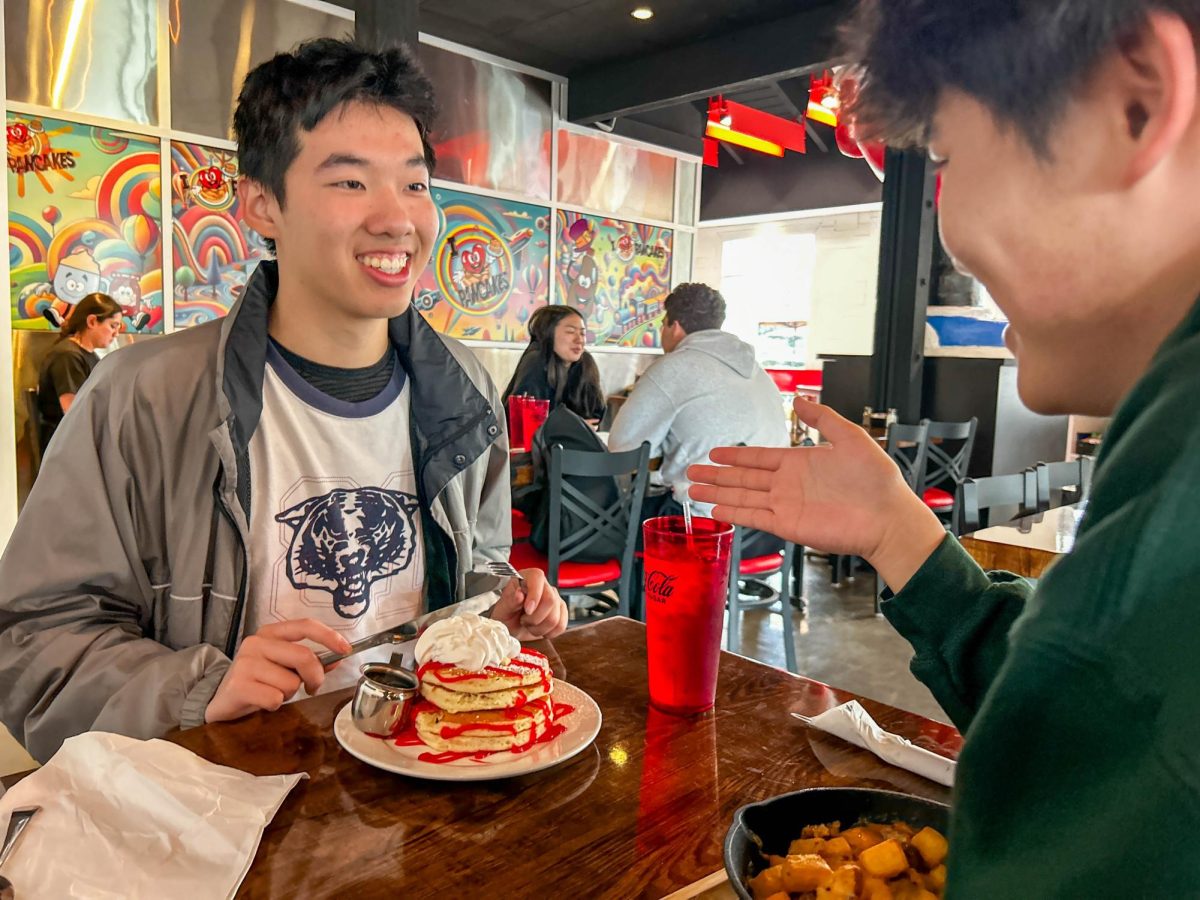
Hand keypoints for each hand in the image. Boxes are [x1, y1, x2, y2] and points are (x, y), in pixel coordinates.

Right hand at [205, 619, 350, 722]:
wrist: (220, 701)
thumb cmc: (257, 682)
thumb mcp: (284, 667)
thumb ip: (311, 662)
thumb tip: (339, 658)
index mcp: (270, 633)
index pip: (305, 625)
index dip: (329, 636)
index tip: (346, 650)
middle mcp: (256, 642)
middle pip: (304, 657)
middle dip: (315, 677)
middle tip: (312, 688)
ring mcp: (245, 663)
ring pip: (291, 682)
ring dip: (290, 694)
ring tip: (274, 693)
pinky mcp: (238, 685)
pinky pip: (275, 698)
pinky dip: (275, 705)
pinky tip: (263, 702)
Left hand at [490, 567, 568, 639]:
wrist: (511, 627)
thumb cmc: (506, 615)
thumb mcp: (502, 609)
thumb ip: (510, 601)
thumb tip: (519, 594)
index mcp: (528, 577)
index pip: (537, 578)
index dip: (534, 595)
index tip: (527, 610)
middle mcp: (544, 585)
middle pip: (550, 600)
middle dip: (534, 618)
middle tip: (523, 620)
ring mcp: (555, 598)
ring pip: (555, 618)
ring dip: (539, 628)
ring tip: (529, 624)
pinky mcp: (561, 611)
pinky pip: (561, 626)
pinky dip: (548, 633)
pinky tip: (539, 629)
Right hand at [687, 397, 946, 590]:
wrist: (888, 516)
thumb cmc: (876, 480)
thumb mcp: (850, 437)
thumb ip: (822, 418)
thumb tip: (799, 399)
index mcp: (799, 463)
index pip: (758, 457)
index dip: (735, 455)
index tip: (714, 452)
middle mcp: (787, 484)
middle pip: (742, 477)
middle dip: (716, 475)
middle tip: (691, 470)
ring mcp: (785, 505)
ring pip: (742, 497)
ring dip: (717, 494)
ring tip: (693, 490)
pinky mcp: (787, 524)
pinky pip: (754, 517)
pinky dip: (733, 514)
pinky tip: (715, 510)